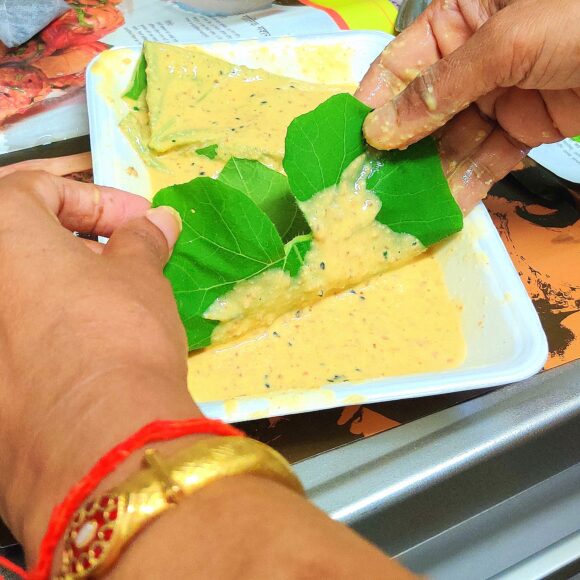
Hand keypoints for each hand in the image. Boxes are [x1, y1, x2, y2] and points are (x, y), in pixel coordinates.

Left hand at [0, 172, 415, 579]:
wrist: (100, 445)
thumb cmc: (119, 334)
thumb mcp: (140, 276)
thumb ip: (142, 240)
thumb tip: (158, 221)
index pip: (37, 189)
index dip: (97, 200)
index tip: (139, 222)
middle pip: (22, 243)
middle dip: (78, 242)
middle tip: (126, 259)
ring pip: (19, 294)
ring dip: (64, 286)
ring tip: (114, 305)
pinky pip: (17, 339)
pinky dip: (48, 329)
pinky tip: (89, 349)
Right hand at [356, 0, 579, 211]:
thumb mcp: (507, 40)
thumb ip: (440, 85)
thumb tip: (382, 126)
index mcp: (463, 15)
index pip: (404, 60)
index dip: (377, 99)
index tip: (353, 138)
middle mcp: (476, 55)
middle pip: (424, 107)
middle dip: (402, 146)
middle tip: (374, 183)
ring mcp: (500, 93)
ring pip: (453, 139)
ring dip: (431, 172)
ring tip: (405, 204)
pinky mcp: (525, 126)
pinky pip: (487, 157)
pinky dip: (468, 181)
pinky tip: (446, 206)